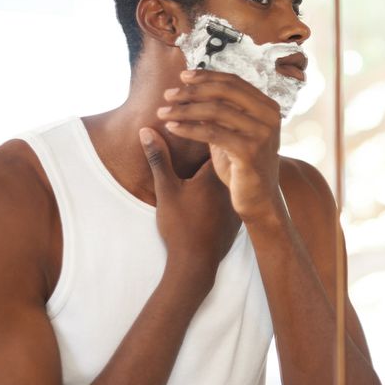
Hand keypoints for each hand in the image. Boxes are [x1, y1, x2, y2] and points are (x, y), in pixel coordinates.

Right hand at [139, 127, 239, 294]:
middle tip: (203, 135)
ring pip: (232, 174)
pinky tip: (216, 187)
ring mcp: (237, 198)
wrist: (196, 263)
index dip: (208, 128)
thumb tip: (147, 130)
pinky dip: (225, 185)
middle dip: (217, 144)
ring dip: (223, 165)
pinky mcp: (237, 212)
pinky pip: (233, 191)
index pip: (219, 140)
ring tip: (208, 158)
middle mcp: (233, 182)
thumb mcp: (166, 190)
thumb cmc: (181, 225)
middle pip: (229, 155)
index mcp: (218, 173)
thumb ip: (159, 159)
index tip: (198, 121)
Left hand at [158, 69, 284, 221]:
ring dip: (184, 110)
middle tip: (168, 95)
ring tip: (163, 112)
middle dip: (192, 91)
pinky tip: (172, 128)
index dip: (206, 76)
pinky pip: (212, 133)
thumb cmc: (242, 166)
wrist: (258, 200)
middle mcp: (269, 116)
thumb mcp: (232, 133)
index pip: (233, 82)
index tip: (182, 77)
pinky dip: (188, 128)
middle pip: (224, 91)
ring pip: (215, 111)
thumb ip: (221, 112)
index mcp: (268, 107)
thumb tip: (193, 88)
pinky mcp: (249, 151)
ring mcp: (261, 133)